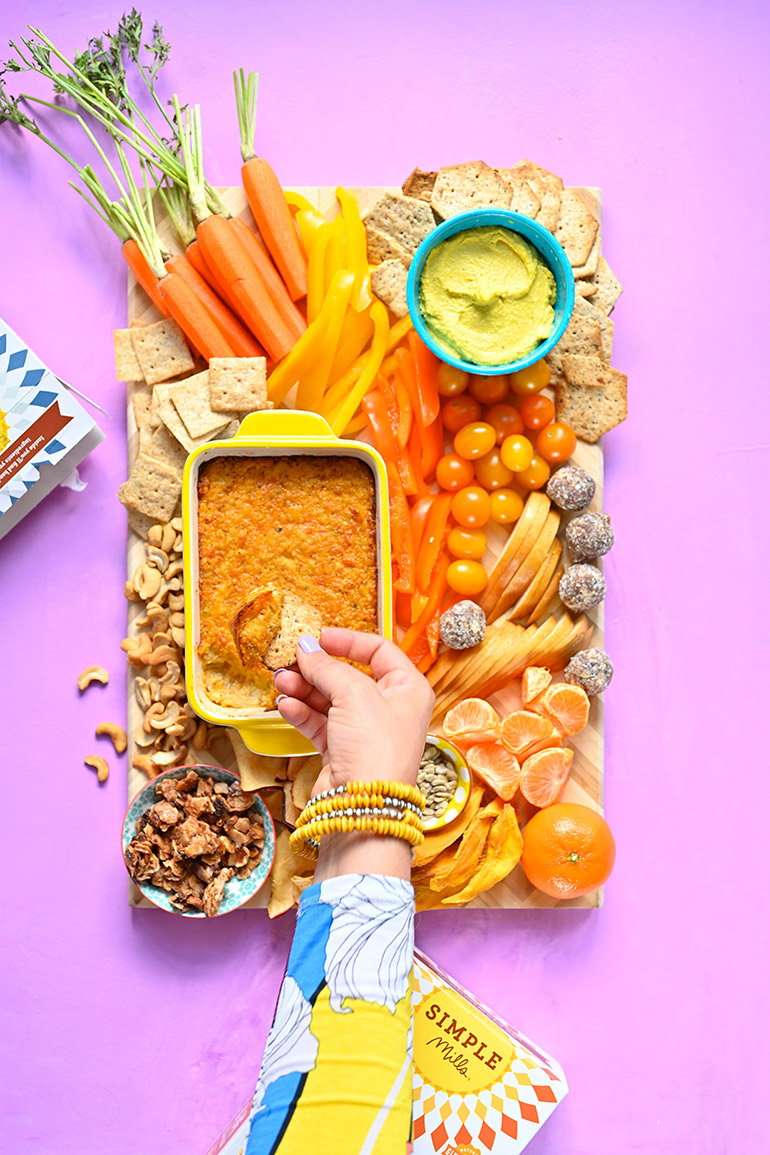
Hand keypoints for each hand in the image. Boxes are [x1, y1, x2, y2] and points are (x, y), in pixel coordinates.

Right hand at [274, 627, 434, 795]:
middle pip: (349, 676)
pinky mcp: (344, 753)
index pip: (379, 651)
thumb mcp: (354, 694)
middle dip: (318, 668)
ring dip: (304, 689)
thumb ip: (328, 667)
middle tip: (290, 660)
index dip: (348, 640)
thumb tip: (306, 646)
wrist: (364, 808)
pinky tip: (285, 705)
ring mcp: (366, 732)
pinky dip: (302, 713)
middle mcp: (390, 709)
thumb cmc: (375, 749)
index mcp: (408, 689)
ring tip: (280, 681)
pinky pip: (321, 724)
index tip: (319, 637)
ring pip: (331, 700)